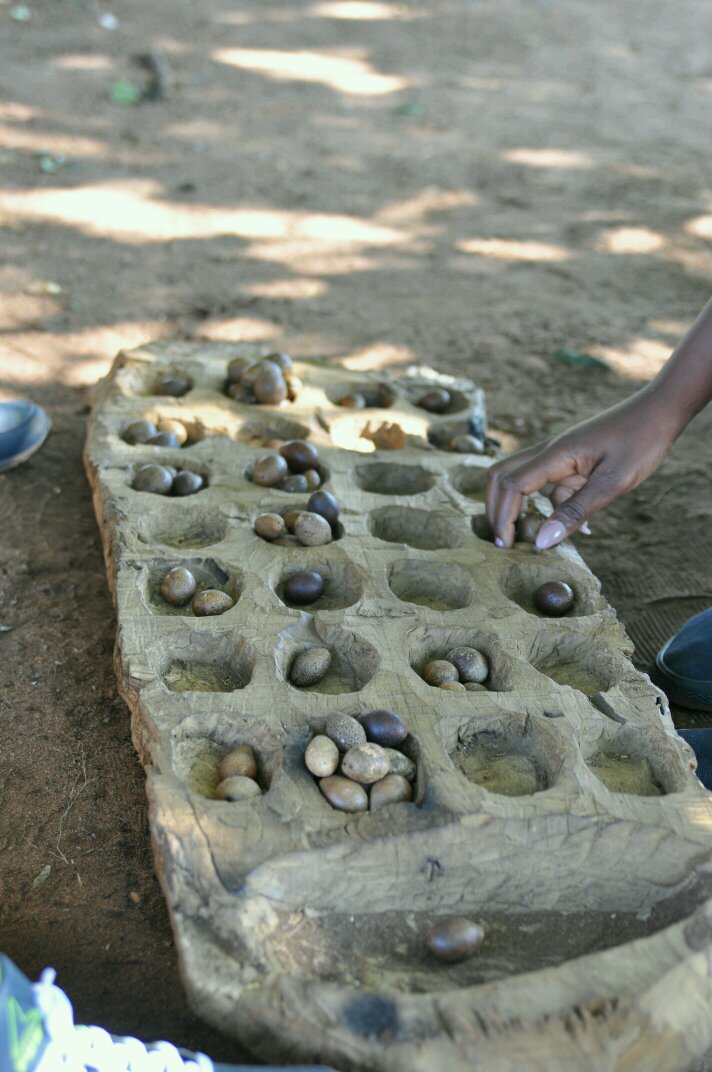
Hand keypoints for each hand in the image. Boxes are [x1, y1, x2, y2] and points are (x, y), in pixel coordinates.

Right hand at [485, 390, 678, 548]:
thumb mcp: (612, 482)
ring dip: (517, 507)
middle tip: (503, 542)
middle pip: (501, 476)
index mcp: (555, 454)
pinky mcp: (572, 462)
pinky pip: (551, 487)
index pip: (511, 485)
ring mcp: (559, 456)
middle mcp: (549, 452)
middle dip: (495, 509)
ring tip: (526, 538)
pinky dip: (552, 508)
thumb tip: (541, 541)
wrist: (660, 411)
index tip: (506, 546)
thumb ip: (574, 511)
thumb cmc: (640, 441)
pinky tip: (581, 530)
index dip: (503, 516)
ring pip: (520, 480)